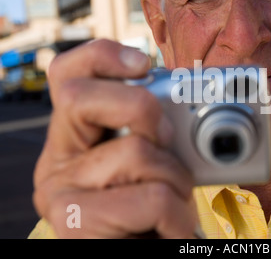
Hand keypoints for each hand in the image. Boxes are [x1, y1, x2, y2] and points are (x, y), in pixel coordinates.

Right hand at [33, 39, 198, 237]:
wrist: (147, 254)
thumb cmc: (154, 212)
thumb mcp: (155, 160)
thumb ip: (157, 129)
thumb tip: (190, 97)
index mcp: (75, 137)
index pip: (67, 75)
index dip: (102, 55)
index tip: (142, 62)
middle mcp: (55, 161)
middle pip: (81, 97)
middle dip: (142, 108)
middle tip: (167, 139)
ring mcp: (59, 193)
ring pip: (134, 152)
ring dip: (176, 180)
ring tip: (174, 204)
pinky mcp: (75, 226)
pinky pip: (152, 198)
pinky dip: (179, 216)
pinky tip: (171, 228)